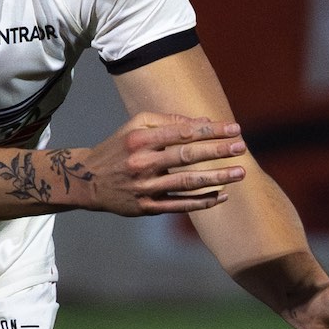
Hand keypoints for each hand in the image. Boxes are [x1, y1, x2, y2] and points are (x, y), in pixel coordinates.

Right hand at [62, 112, 246, 215]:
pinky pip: (179, 206)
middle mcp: (142, 163)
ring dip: (216, 178)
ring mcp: (144, 187)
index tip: (234, 129)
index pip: (182, 132)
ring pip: (186, 183)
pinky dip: (202, 202)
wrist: (87, 180)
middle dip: (217, 151)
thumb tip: (204, 123)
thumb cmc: (118, 148)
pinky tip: (222, 196)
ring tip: (240, 173)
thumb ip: (168, 121)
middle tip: (241, 147)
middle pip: (187, 156)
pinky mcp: (146, 207)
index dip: (211, 130)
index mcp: (140, 139)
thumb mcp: (135, 127)